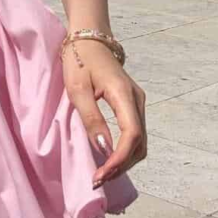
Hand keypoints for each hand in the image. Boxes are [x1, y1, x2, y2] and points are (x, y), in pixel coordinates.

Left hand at [63, 39, 146, 187]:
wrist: (88, 38)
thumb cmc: (79, 60)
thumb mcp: (77, 88)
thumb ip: (91, 118)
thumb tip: (105, 149)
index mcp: (123, 93)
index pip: (131, 135)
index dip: (118, 159)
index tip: (101, 175)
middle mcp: (137, 100)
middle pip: (139, 143)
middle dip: (121, 165)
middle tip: (98, 179)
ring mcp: (137, 102)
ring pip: (139, 141)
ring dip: (124, 160)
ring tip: (103, 172)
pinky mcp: (132, 104)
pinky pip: (134, 134)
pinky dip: (125, 150)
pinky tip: (109, 157)